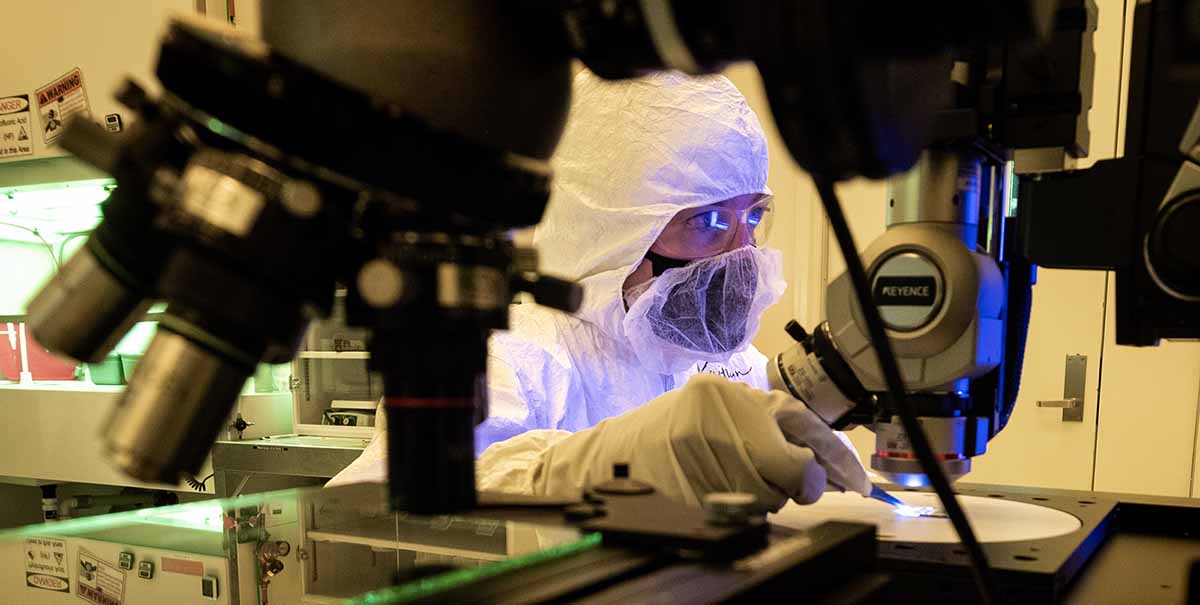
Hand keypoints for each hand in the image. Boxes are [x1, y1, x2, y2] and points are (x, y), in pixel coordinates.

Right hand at [525, 373, 869, 512]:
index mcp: (733, 394)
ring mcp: (706, 450)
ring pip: (770, 495)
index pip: (804, 424)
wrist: (608, 456)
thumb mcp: (720, 415)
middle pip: (793, 468)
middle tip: (785, 486)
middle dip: (796, 485)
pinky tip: (718, 495)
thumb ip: (770, 431)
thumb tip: (824, 469)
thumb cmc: (667, 435)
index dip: (835, 459)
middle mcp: (723, 415)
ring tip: (732, 482)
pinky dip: (739, 512)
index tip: (855, 482)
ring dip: (764, 499)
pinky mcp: (693, 484)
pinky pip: (741, 512)